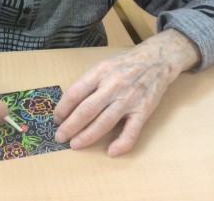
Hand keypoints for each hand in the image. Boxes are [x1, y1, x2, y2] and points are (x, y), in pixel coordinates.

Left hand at [53, 29, 199, 156]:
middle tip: (60, 137)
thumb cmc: (124, 64)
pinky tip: (111, 152)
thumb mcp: (103, 65)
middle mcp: (113, 86)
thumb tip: (69, 104)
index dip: (63, 108)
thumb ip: (88, 83)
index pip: (75, 93)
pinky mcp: (143, 110)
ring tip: (75, 145)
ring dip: (88, 136)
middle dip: (70, 126)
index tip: (56, 119)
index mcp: (100, 72)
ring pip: (105, 122)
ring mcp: (129, 99)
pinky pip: (132, 131)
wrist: (156, 60)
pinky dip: (122, 143)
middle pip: (87, 110)